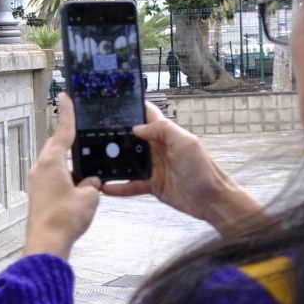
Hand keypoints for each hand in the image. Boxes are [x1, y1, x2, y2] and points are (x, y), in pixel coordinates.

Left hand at [24, 95, 103, 259]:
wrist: (47, 243)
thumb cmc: (66, 218)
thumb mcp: (89, 197)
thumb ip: (92, 184)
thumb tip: (91, 182)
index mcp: (51, 162)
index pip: (62, 131)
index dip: (67, 113)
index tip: (65, 96)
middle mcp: (40, 169)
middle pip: (58, 148)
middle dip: (71, 142)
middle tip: (81, 131)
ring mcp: (37, 183)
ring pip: (57, 166)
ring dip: (71, 166)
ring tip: (88, 170)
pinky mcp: (38, 196)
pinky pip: (55, 180)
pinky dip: (67, 179)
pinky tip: (80, 189)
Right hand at [100, 101, 265, 235]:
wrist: (212, 201)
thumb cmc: (204, 170)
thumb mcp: (186, 143)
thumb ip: (163, 130)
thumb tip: (136, 127)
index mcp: (166, 134)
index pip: (147, 115)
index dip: (132, 108)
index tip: (112, 103)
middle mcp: (157, 149)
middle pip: (131, 138)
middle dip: (114, 135)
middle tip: (91, 133)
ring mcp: (153, 167)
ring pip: (127, 161)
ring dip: (113, 161)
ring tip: (93, 159)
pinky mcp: (151, 185)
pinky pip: (130, 184)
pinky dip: (118, 186)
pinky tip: (105, 187)